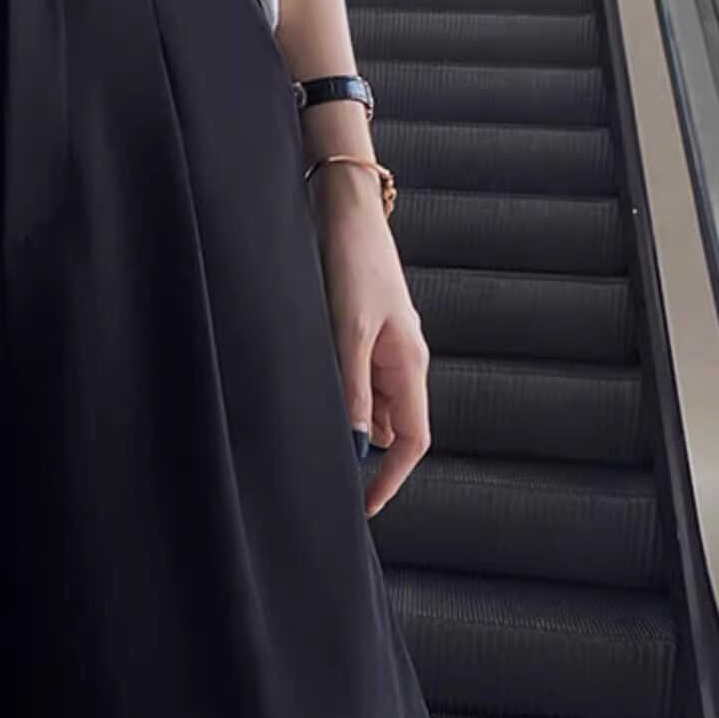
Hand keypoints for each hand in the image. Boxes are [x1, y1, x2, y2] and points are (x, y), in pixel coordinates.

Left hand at [309, 161, 430, 515]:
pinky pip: (354, 380)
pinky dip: (336, 396)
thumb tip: (354, 444)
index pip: (412, 440)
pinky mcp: (363, 334)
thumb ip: (351, 389)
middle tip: (323, 477)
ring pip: (368, 405)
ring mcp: (384, 348)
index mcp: (410, 365)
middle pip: (390, 427)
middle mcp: (402, 362)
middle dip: (362, 456)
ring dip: (345, 423)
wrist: (346, 211)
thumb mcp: (349, 331)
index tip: (364, 506)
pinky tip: (306, 395)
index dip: (391, 478)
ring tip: (306, 437)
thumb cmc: (354, 265)